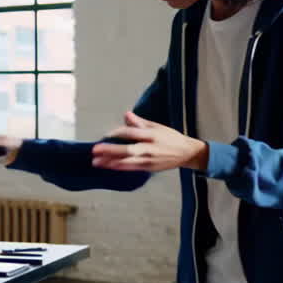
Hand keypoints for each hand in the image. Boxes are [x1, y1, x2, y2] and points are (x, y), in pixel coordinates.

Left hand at [91, 112, 208, 172]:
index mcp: (152, 135)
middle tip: (95, 149)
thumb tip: (126, 114)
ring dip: (110, 162)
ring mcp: (149, 160)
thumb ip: (140, 122)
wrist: (186, 153)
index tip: (106, 133)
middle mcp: (150, 148)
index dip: (118, 132)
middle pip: (127, 149)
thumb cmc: (170, 137)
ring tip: (96, 161)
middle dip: (110, 150)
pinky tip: (109, 166)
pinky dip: (119, 167)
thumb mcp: (157, 127)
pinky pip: (131, 168)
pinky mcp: (148, 168)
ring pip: (127, 161)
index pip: (132, 132)